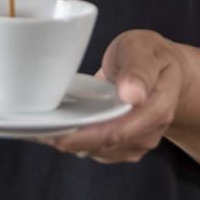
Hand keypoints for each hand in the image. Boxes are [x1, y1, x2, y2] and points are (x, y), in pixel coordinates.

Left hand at [42, 30, 187, 163]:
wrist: (164, 69)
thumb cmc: (150, 54)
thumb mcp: (142, 49)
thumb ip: (139, 69)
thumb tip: (133, 95)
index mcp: (157, 108)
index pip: (118, 131)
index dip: (85, 136)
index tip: (56, 133)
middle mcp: (149, 132)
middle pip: (104, 145)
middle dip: (69, 139)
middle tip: (36, 130)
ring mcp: (137, 142)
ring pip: (97, 150)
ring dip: (69, 141)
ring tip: (40, 127)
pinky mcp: (125, 145)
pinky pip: (97, 149)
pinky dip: (76, 140)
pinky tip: (57, 128)